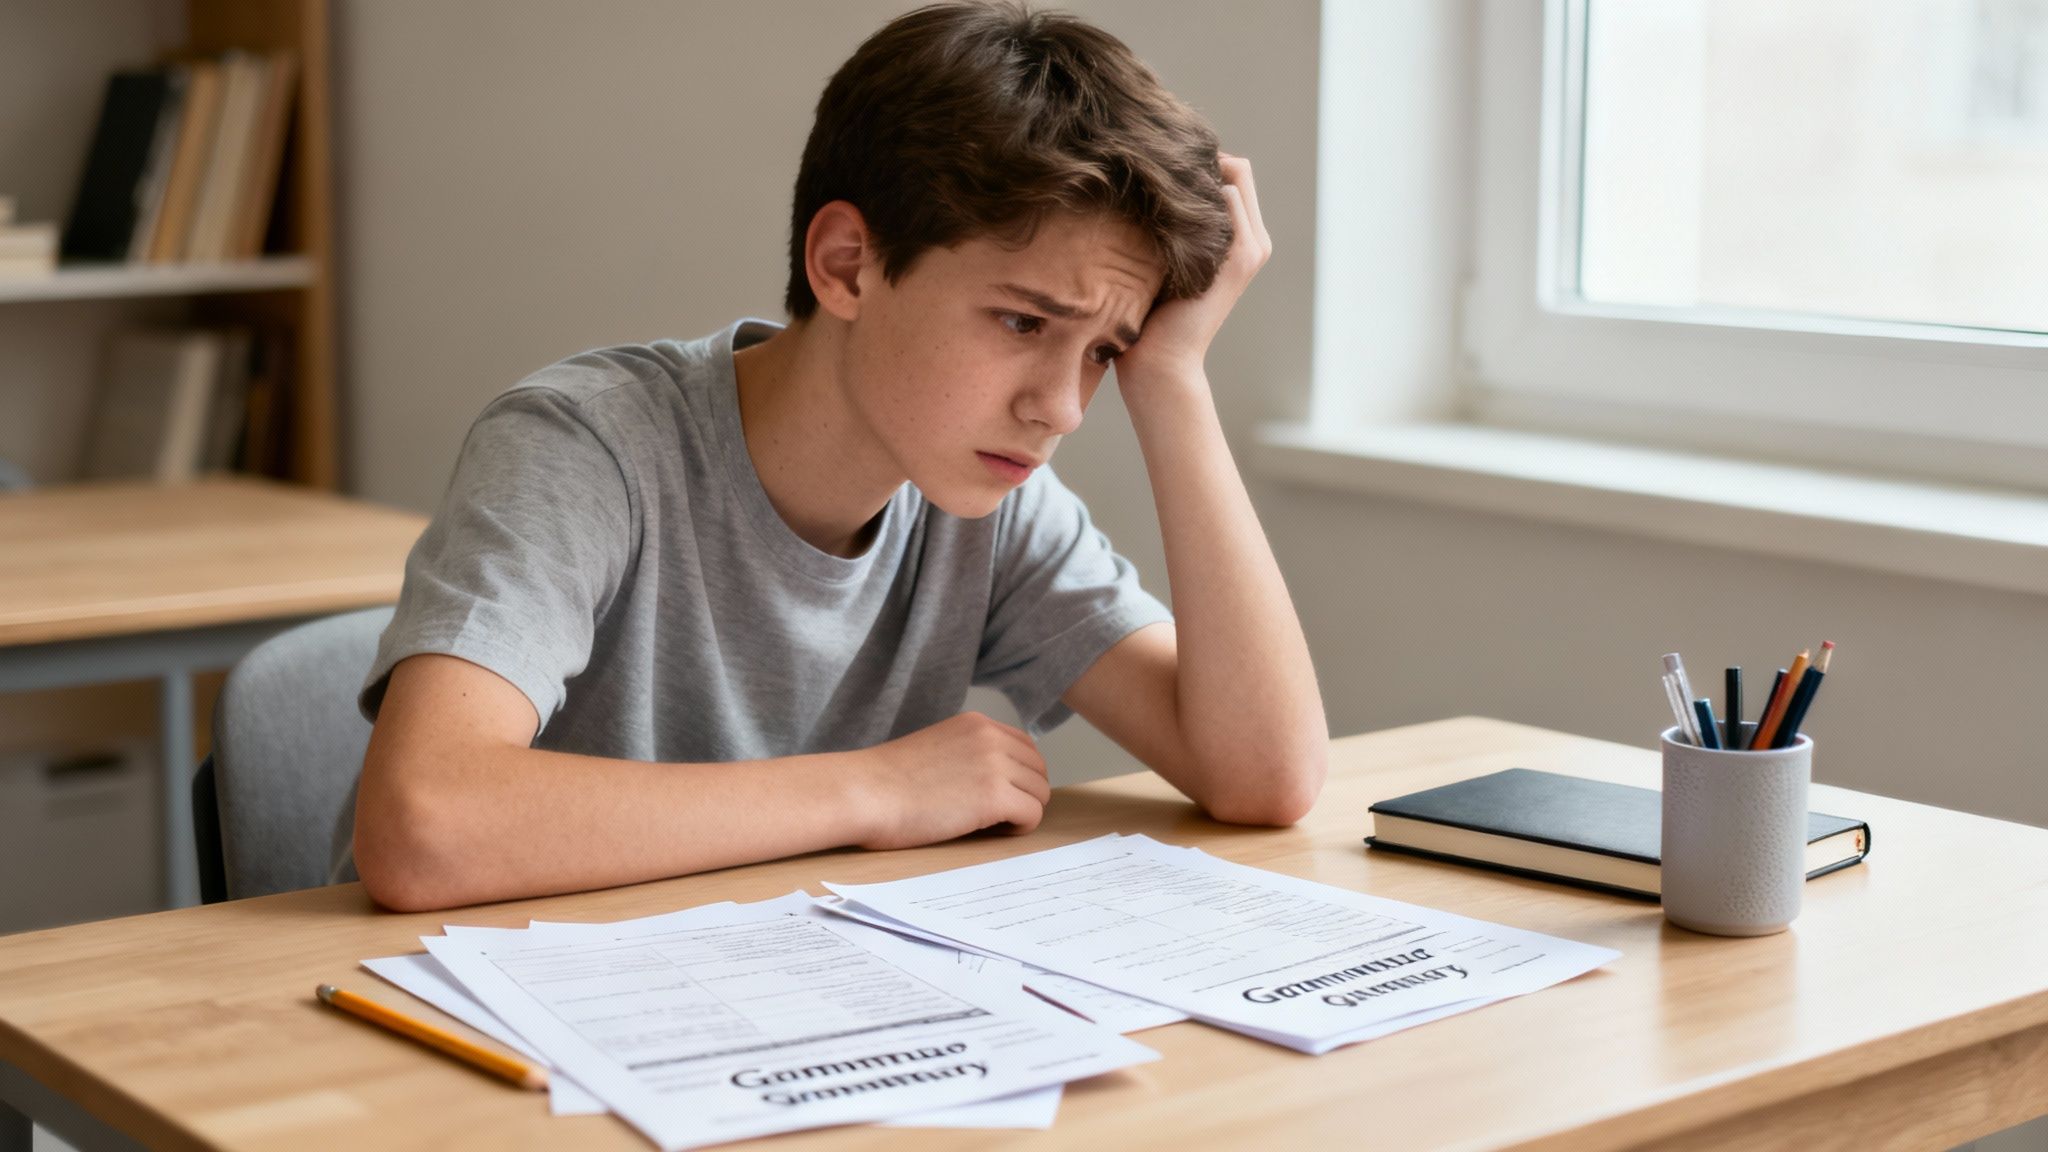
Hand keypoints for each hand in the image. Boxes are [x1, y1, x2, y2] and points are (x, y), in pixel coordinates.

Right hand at [850, 712, 1050, 849]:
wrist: (864, 793)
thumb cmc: (885, 782)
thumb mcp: (936, 749)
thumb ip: (968, 754)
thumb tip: (998, 778)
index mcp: (976, 724)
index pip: (1025, 747)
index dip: (1018, 775)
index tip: (998, 795)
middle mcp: (990, 737)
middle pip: (1038, 770)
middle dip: (1023, 795)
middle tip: (995, 815)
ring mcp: (994, 765)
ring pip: (1039, 793)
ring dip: (1021, 812)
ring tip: (989, 825)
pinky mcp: (994, 796)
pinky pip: (1032, 814)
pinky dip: (1019, 828)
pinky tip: (991, 831)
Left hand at [1114, 152, 1272, 386]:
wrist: (1158, 364)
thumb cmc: (1145, 316)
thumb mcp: (1157, 256)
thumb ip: (1165, 222)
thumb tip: (1139, 177)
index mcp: (1237, 240)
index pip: (1229, 171)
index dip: (1195, 159)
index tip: (1154, 159)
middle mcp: (1252, 240)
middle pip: (1236, 167)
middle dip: (1197, 157)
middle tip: (1151, 159)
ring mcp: (1251, 248)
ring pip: (1236, 174)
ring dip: (1197, 168)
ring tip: (1153, 175)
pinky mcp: (1241, 257)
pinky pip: (1230, 196)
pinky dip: (1200, 187)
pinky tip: (1160, 195)